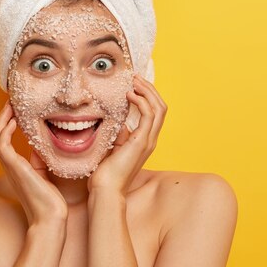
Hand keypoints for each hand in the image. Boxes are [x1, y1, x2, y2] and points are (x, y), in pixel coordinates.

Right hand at [0, 100, 67, 226]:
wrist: (50, 218)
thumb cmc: (49, 200)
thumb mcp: (44, 172)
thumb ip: (38, 157)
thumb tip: (40, 142)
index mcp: (15, 165)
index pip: (3, 138)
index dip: (6, 122)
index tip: (16, 108)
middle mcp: (9, 164)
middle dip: (1, 116)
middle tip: (11, 101)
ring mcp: (10, 166)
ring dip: (1, 119)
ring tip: (10, 105)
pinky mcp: (14, 167)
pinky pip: (1, 144)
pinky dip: (5, 130)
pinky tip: (14, 121)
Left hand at [87, 74, 167, 194]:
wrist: (105, 189)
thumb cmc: (105, 172)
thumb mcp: (113, 147)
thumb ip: (119, 135)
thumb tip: (119, 122)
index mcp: (144, 140)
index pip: (154, 112)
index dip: (147, 95)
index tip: (133, 84)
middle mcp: (150, 139)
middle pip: (161, 107)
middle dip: (150, 89)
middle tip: (135, 77)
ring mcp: (148, 140)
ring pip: (159, 108)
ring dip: (148, 91)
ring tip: (134, 81)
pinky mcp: (141, 141)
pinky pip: (150, 115)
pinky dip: (142, 101)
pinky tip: (130, 94)